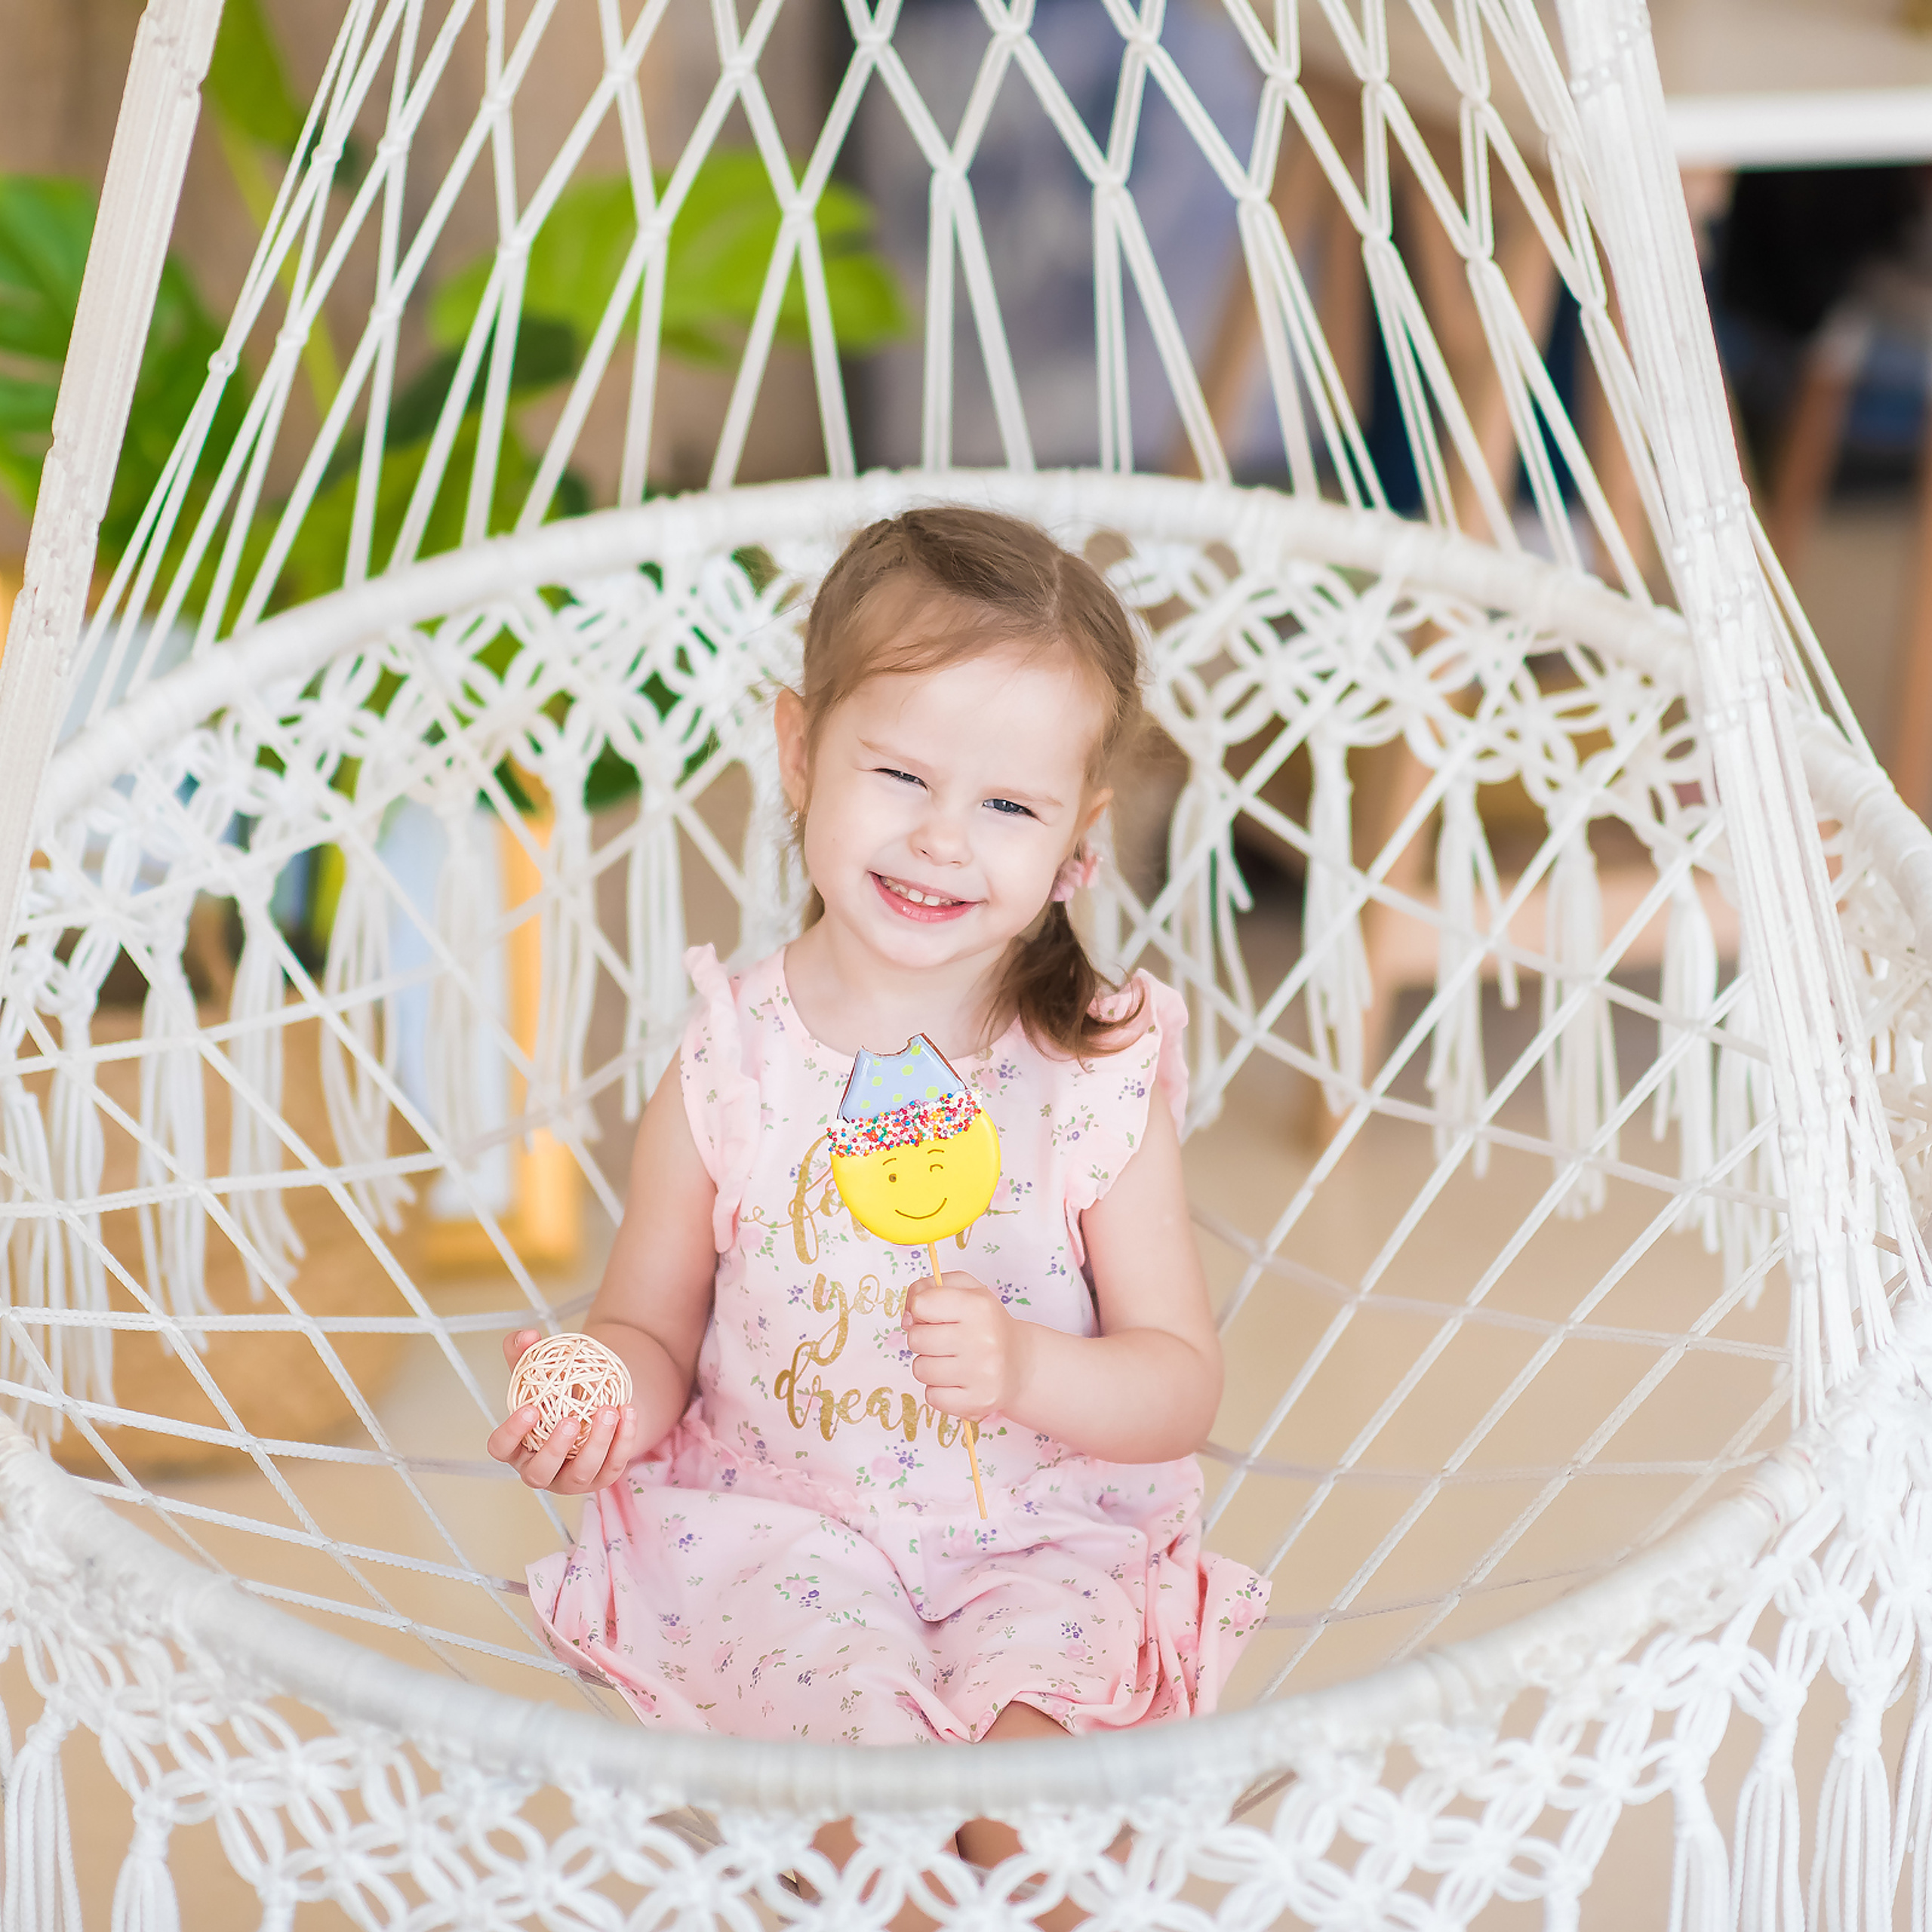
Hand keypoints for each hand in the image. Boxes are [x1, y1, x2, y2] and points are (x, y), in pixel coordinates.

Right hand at [487, 1328, 640, 1493]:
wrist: (593, 1404)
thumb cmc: (555, 1393)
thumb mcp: (537, 1372)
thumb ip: (525, 1352)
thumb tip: (528, 1336)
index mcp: (517, 1446)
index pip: (501, 1448)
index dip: (512, 1433)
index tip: (530, 1408)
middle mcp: (540, 1469)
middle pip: (539, 1473)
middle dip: (555, 1449)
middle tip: (570, 1420)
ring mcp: (571, 1479)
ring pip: (581, 1474)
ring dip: (596, 1444)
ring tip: (608, 1411)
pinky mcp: (601, 1478)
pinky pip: (613, 1466)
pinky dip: (623, 1441)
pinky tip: (628, 1412)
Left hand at [901, 1271, 1024, 1419]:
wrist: (1021, 1362)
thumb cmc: (986, 1323)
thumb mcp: (965, 1289)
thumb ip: (927, 1288)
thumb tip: (907, 1316)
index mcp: (978, 1306)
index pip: (920, 1304)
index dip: (920, 1310)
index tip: (934, 1316)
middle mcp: (982, 1340)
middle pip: (916, 1339)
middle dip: (923, 1339)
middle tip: (943, 1340)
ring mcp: (981, 1374)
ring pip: (920, 1370)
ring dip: (929, 1365)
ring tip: (951, 1361)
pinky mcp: (977, 1402)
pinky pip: (932, 1397)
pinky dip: (938, 1390)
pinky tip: (956, 1381)